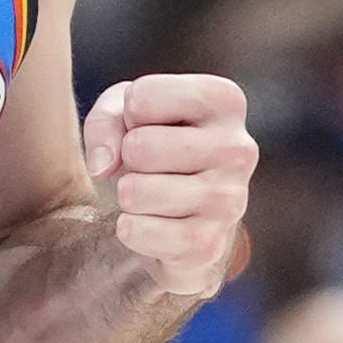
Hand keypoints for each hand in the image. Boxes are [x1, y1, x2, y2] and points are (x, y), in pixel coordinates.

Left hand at [88, 71, 255, 307]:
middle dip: (127, 159)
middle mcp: (238, 148)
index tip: (150, 127)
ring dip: (128, 195)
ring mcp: (228, 200)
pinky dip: (130, 229)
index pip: (143, 96)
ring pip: (135, 191)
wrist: (183, 218)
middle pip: (139, 146)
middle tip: (150, 168)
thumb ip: (106, 119)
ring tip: (153, 194)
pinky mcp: (208, 245)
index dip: (129, 115)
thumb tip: (103, 167)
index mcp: (225, 102)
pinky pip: (136, 231)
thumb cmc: (155, 148)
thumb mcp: (126, 114)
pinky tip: (154, 224)